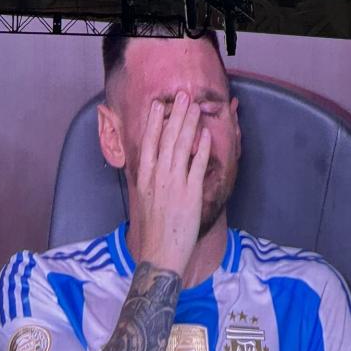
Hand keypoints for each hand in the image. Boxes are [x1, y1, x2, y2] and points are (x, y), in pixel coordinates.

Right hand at [134, 90, 210, 276]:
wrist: (160, 253)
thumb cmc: (154, 230)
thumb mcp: (146, 200)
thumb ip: (151, 181)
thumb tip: (155, 166)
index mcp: (144, 178)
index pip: (148, 142)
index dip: (154, 122)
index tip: (158, 105)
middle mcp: (157, 177)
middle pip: (167, 138)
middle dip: (176, 115)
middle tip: (182, 96)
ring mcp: (174, 184)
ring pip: (182, 146)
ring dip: (189, 124)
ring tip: (195, 107)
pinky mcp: (190, 194)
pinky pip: (197, 165)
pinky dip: (202, 148)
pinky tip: (206, 134)